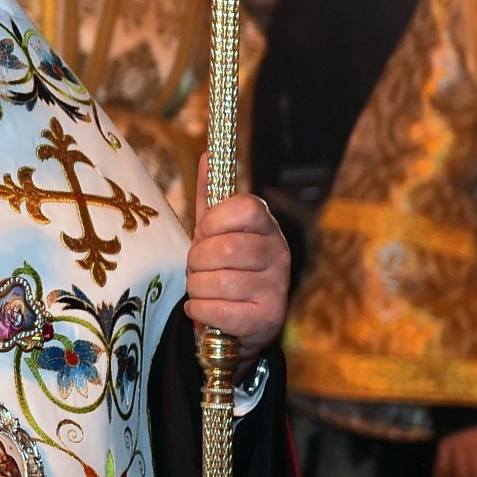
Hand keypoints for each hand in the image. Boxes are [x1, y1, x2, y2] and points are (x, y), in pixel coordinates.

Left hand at [185, 190, 290, 357]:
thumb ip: (210, 195)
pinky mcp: (268, 319)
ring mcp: (278, 288)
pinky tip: (204, 309)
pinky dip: (200, 311)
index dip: (215, 221)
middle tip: (198, 268)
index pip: (245, 207)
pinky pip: (218, 311)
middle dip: (196, 261)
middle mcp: (280, 254)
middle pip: (224, 248)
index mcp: (268, 226)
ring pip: (217, 282)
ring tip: (202, 290)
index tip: (205, 233)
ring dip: (196, 288)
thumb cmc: (224, 267)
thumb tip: (207, 154)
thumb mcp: (215, 230)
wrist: (239, 321)